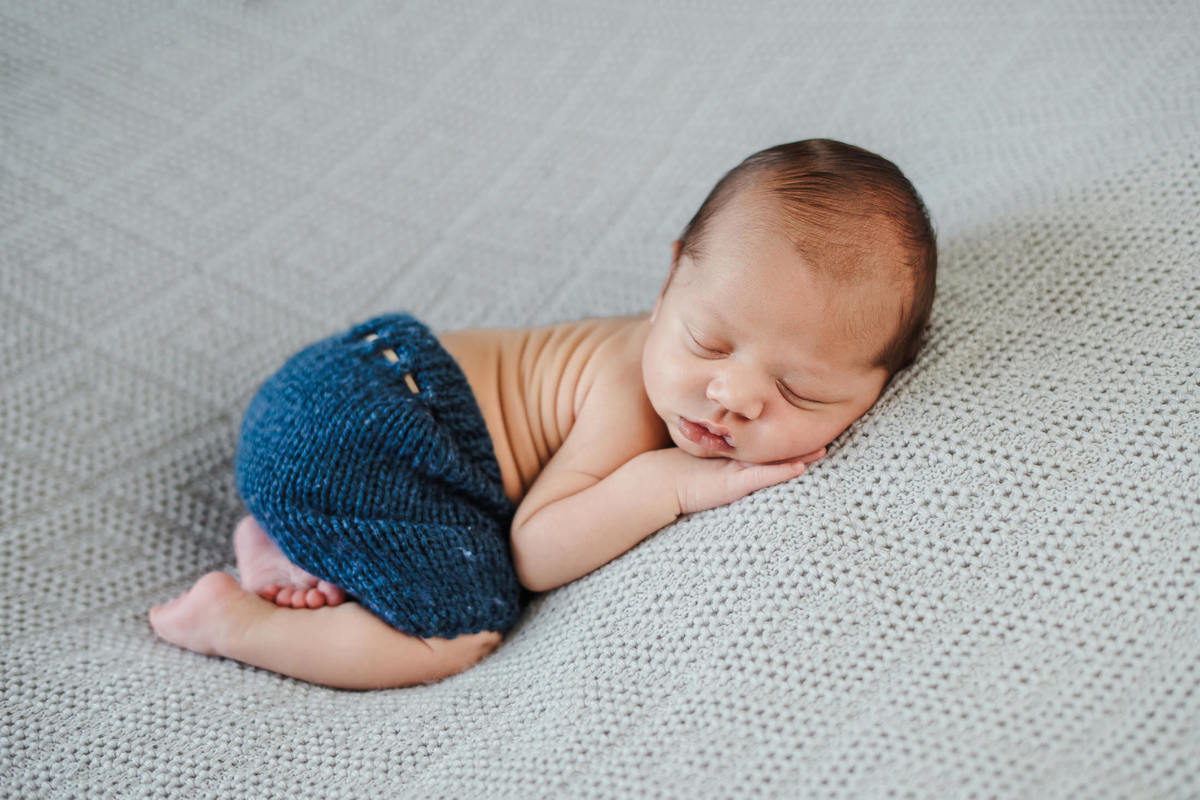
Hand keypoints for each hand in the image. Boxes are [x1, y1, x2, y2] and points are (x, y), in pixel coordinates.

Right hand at [655, 446, 825, 515]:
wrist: (659, 485)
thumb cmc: (678, 476)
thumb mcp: (705, 465)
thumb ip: (724, 458)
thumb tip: (749, 455)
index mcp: (734, 456)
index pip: (768, 445)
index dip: (789, 438)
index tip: (812, 427)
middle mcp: (738, 460)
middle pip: (775, 450)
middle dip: (799, 443)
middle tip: (827, 433)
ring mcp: (736, 471)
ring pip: (772, 460)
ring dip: (798, 454)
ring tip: (822, 450)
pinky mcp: (733, 484)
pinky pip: (761, 477)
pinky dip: (780, 473)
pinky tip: (798, 468)